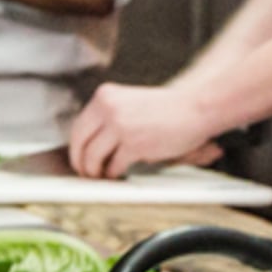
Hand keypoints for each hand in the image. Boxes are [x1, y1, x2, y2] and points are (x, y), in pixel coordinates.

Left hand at [66, 82, 222, 179]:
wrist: (194, 107)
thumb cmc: (167, 108)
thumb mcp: (130, 103)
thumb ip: (108, 117)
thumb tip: (88, 144)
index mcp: (105, 96)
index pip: (78, 126)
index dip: (77, 148)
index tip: (79, 158)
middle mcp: (109, 109)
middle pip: (80, 143)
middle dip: (81, 163)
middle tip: (86, 173)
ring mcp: (120, 126)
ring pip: (93, 157)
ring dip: (95, 171)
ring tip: (103, 175)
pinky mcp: (134, 144)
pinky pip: (114, 165)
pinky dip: (114, 173)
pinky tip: (120, 173)